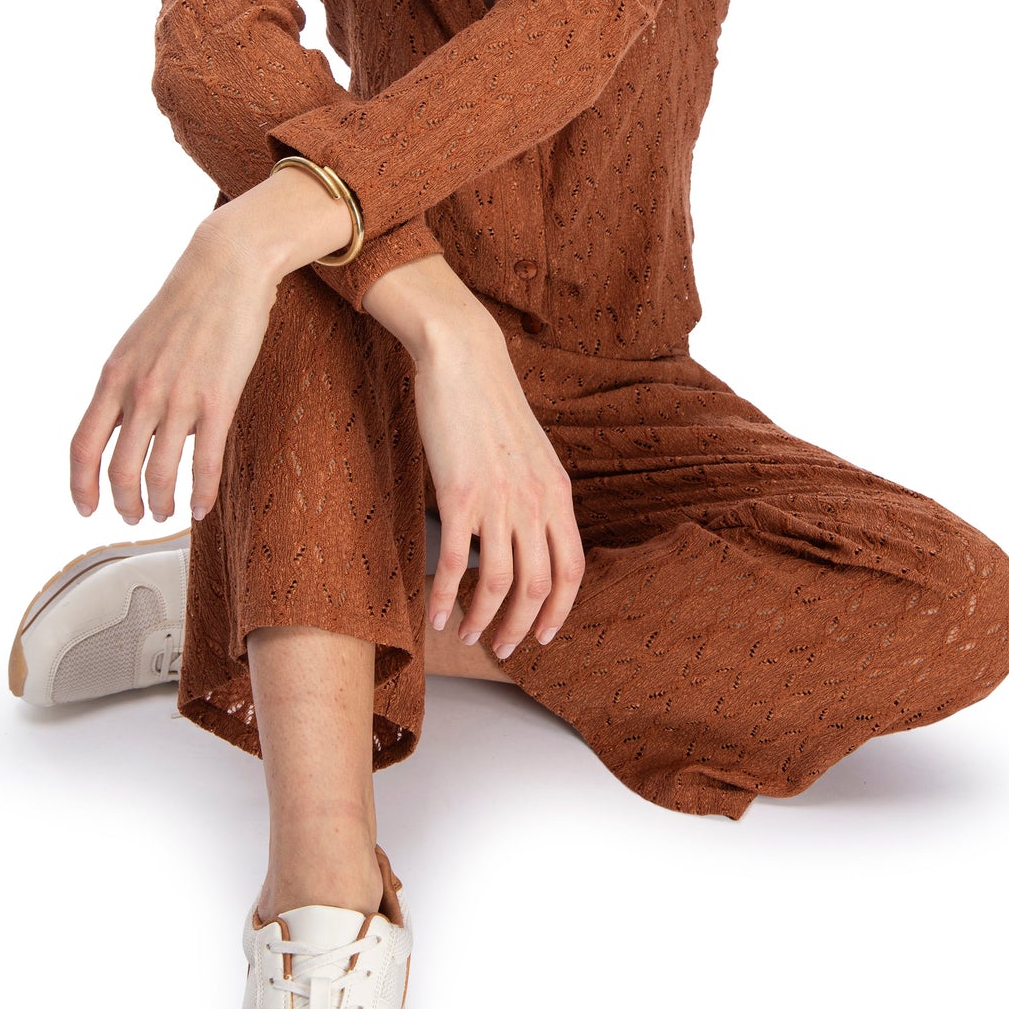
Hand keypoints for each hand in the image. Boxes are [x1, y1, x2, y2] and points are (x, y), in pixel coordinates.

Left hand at [69, 210, 279, 524]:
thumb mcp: (135, 345)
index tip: (86, 508)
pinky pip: (204, 463)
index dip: (80, 487)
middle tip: (134, 516)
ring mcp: (179, 398)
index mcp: (114, 378)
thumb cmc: (184, 305)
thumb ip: (124, 386)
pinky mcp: (219, 400)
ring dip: (160, 505)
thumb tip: (119, 426)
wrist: (224, 269)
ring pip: (159, 475)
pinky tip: (200, 508)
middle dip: (124, 504)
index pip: (83, 448)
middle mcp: (140, 392)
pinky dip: (200, 495)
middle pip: (119, 471)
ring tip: (166, 514)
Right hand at [414, 318, 585, 658]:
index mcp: (558, 493)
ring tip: (467, 635)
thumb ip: (537, 494)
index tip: (543, 635)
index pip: (572, 569)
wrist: (464, 359)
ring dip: (483, 619)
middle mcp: (535, 501)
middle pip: (537, 585)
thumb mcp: (531, 453)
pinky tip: (436, 615)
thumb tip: (532, 533)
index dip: (559, 610)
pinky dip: (445, 597)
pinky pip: (455, 562)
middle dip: (520, 626)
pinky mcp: (458, 496)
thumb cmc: (490, 404)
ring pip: (497, 582)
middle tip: (503, 648)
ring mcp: (498, 500)